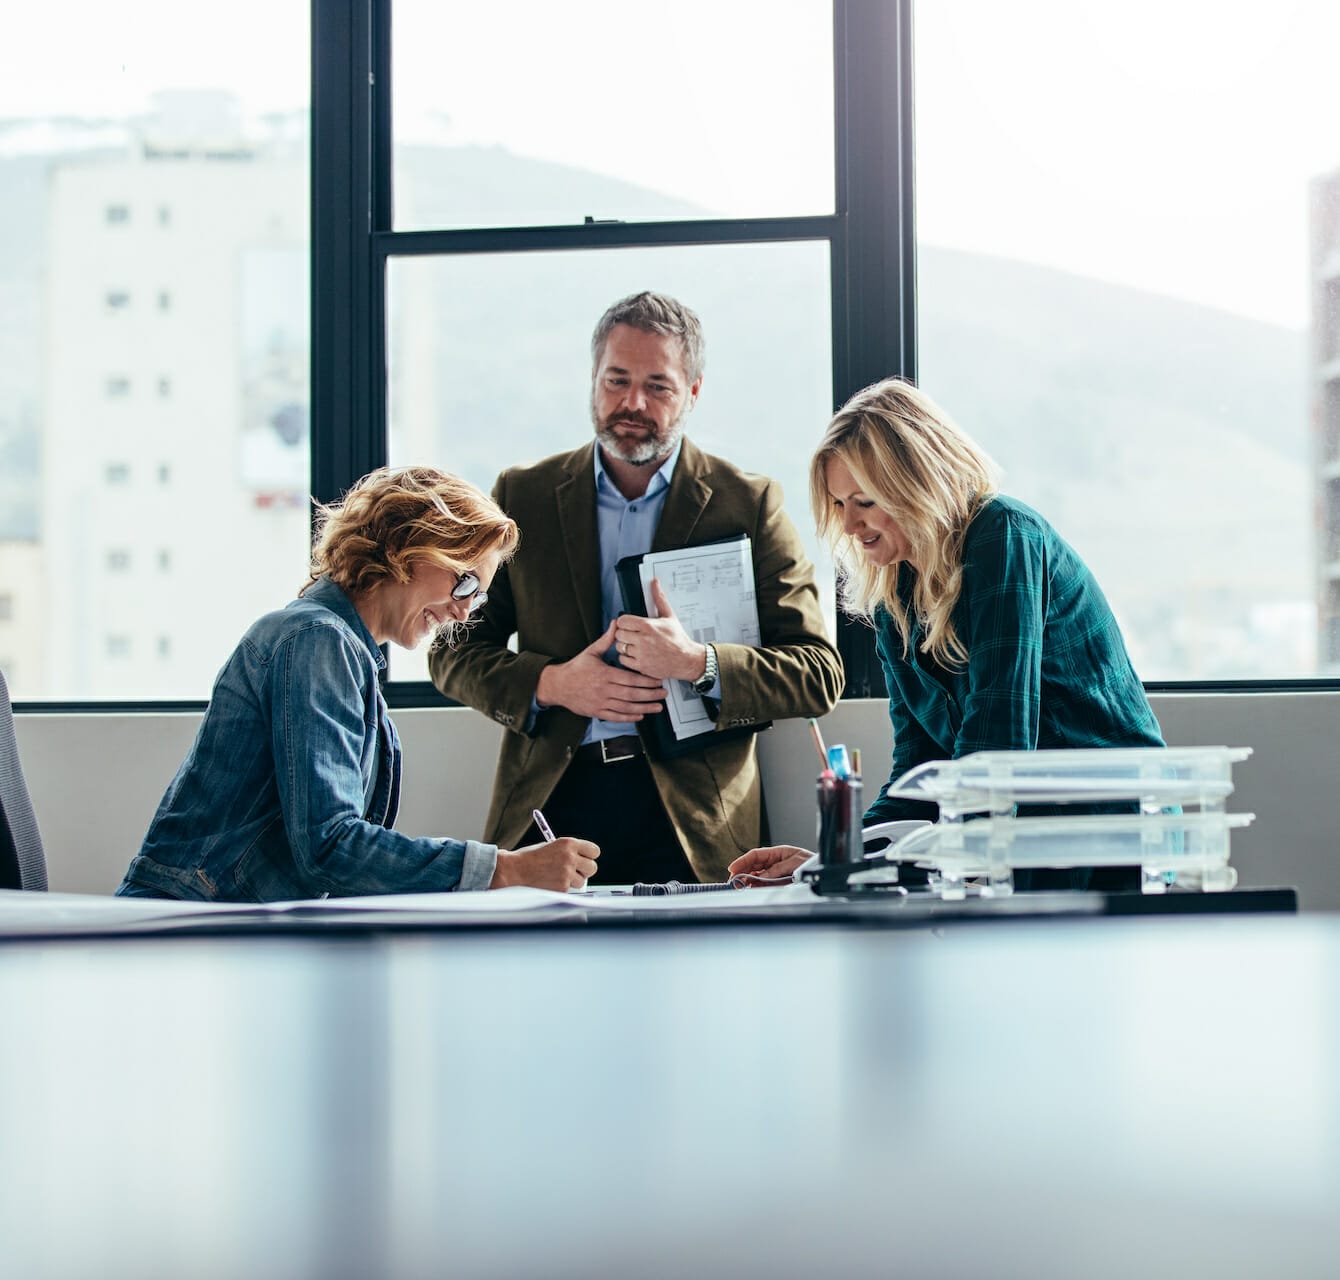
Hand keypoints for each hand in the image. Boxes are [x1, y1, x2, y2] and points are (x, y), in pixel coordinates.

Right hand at [490, 837, 599, 891]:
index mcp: (568, 844)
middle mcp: (570, 858)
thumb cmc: (529, 858)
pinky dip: (561, 888)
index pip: (594, 851)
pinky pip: (568, 890)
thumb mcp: (550, 847)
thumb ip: (567, 852)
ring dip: (572, 881)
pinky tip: (548, 883)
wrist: (513, 870)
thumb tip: (581, 861)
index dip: (589, 856)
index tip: (585, 859)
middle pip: (592, 867)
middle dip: (585, 870)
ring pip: (581, 881)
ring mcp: (566, 874)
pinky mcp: (561, 888)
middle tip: (576, 871)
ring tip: (556, 877)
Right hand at [535, 619, 665, 719]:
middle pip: (632, 694)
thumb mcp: (591, 651)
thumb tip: (616, 624)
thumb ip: (606, 639)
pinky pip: (616, 716)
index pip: (630, 678)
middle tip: (663, 693)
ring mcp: (600, 702)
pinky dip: (629, 717)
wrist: (558, 685)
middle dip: (650, 694)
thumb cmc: (575, 668)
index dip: (646, 680)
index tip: (658, 680)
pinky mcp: (597, 712)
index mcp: (604, 674)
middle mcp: (604, 689)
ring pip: (626, 707)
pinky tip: (640, 716)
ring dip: (644, 708)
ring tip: (657, 707)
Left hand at [613, 579, 708, 683]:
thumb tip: (655, 583)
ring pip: (619, 647)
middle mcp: (643, 640)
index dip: (624, 622)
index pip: (622, 621)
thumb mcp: (669, 616)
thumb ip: (659, 598)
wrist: (687, 660)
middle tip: (632, 634)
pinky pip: (623, 660)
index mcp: (648, 626)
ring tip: (634, 645)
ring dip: (624, 646)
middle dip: (624, 633)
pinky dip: (627, 658)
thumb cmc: (678, 639)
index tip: (629, 624)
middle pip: (618, 634)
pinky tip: (636, 654)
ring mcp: (641, 654)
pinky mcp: (641, 666)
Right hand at [728, 845, 813, 884]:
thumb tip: (762, 877)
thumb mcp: (795, 863)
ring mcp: (776, 872)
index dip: (743, 861)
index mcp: (778, 853)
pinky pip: (764, 883)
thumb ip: (777, 869)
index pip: (756, 855)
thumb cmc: (812, 863)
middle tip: (734, 881)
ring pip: (757, 875)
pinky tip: (750, 888)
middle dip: (742, 872)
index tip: (733, 868)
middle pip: (753, 866)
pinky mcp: (779, 882)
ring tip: (740, 886)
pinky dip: (756, 886)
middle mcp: (775, 862)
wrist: (824, 872)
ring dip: (747, 880)